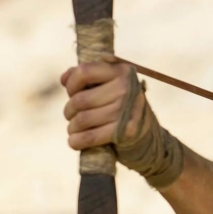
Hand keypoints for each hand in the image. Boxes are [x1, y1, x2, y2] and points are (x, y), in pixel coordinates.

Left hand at [60, 56, 184, 188]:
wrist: (148, 136)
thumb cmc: (121, 107)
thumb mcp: (110, 85)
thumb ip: (88, 77)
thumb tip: (64, 79)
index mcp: (122, 71)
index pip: (84, 72)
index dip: (71, 85)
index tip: (72, 93)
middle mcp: (127, 88)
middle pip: (80, 100)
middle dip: (69, 110)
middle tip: (72, 116)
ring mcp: (127, 110)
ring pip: (82, 119)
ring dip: (72, 127)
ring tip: (74, 129)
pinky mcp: (125, 131)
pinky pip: (90, 136)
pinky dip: (77, 141)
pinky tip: (74, 142)